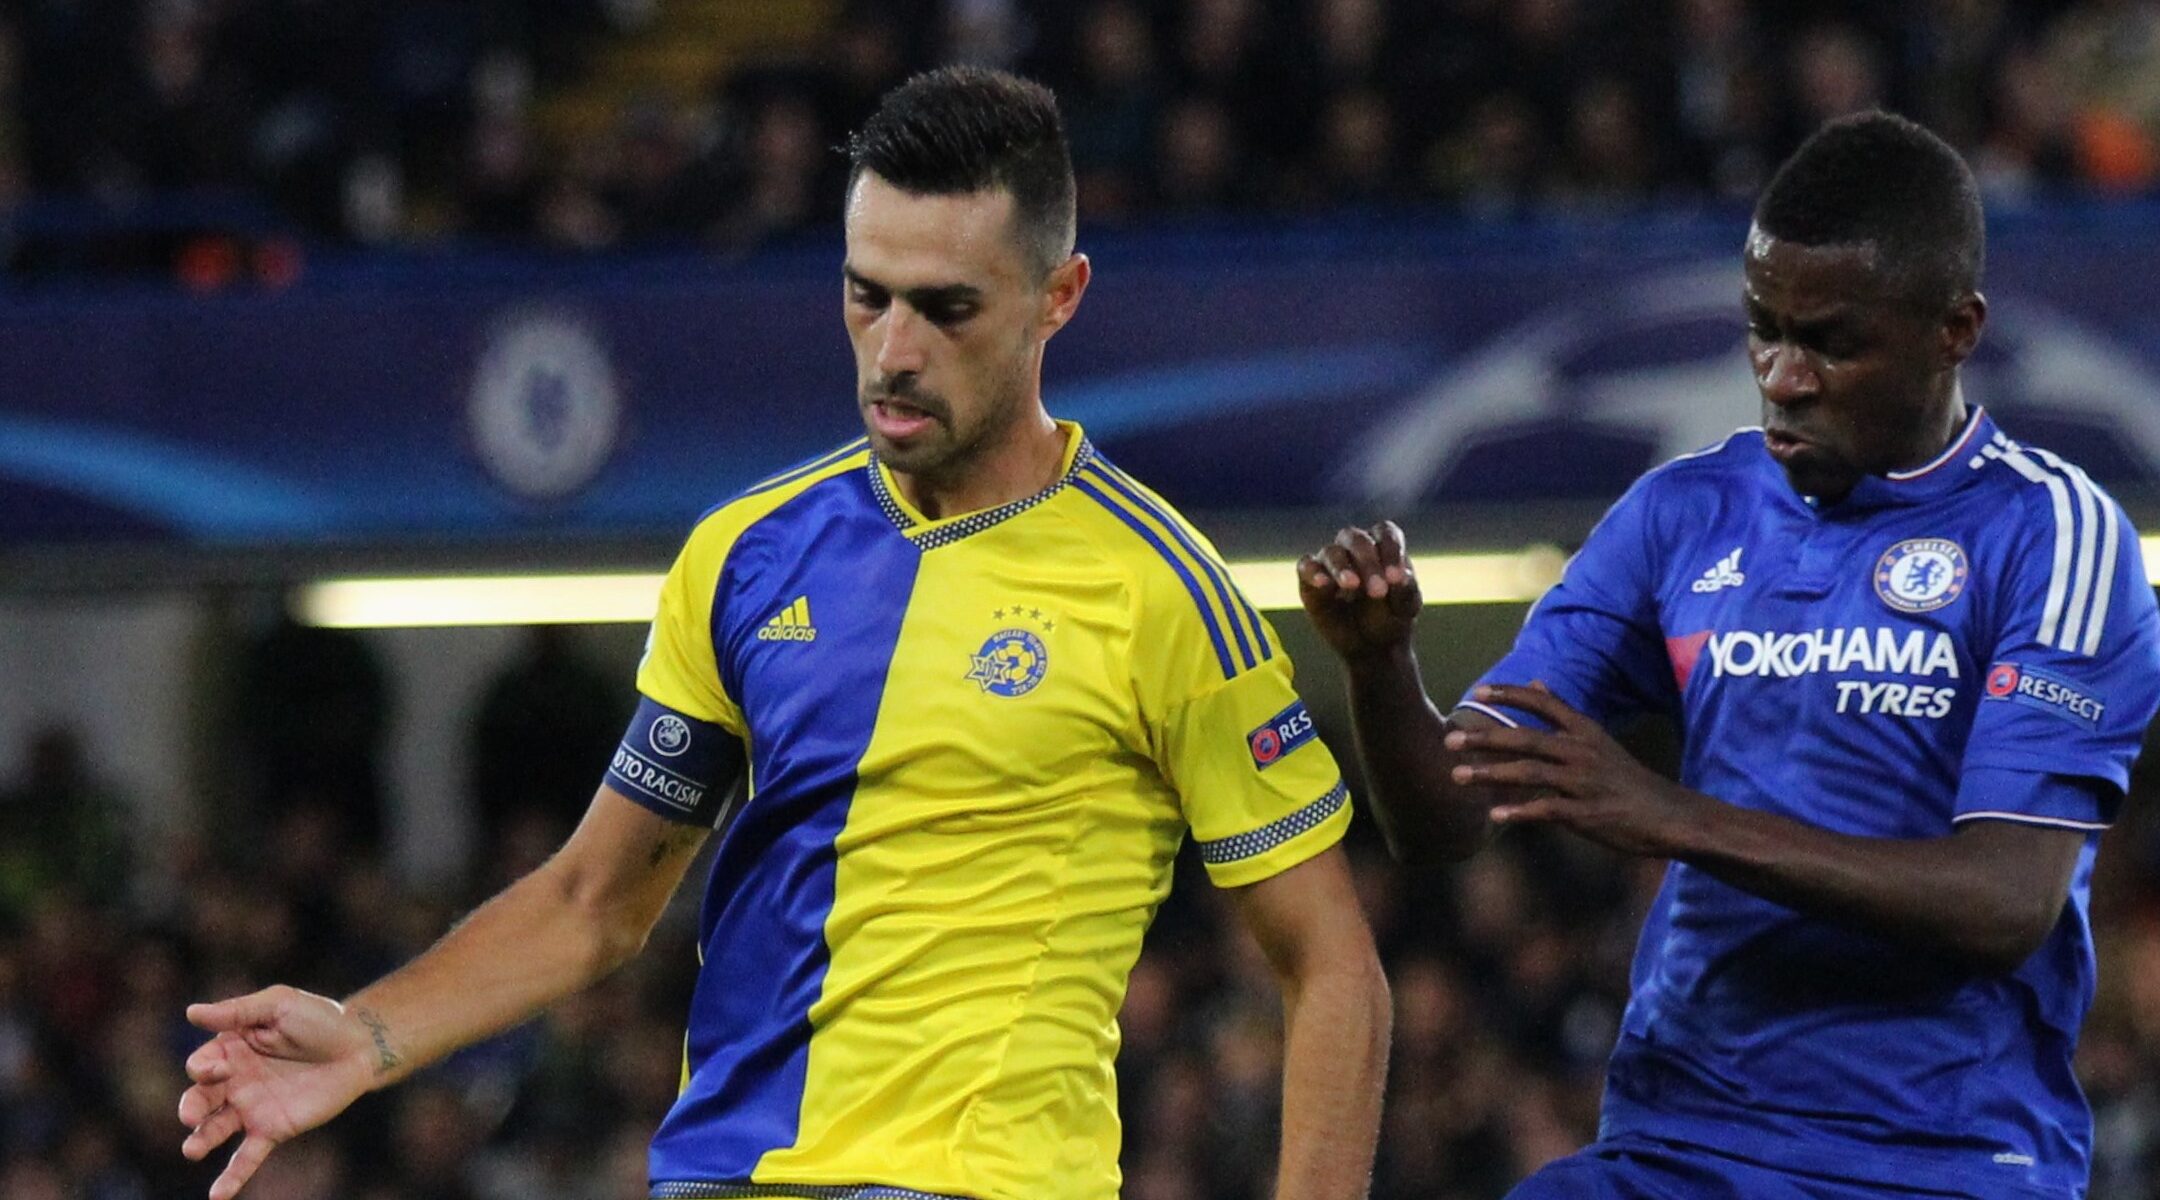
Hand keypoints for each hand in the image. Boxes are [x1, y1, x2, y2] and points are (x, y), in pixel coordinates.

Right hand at [177, 986, 381, 1199]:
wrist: (359, 1047)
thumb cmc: (320, 1019)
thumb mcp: (279, 1004)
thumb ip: (238, 1011)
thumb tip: (191, 1012)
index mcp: (230, 1049)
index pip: (204, 1063)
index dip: (204, 1067)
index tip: (216, 1068)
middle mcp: (233, 1081)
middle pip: (201, 1098)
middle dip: (191, 1107)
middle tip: (191, 1115)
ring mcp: (251, 1109)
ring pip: (215, 1129)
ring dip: (200, 1140)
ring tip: (192, 1149)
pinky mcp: (272, 1130)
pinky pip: (246, 1157)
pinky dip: (231, 1177)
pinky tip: (216, 1197)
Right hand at [1297, 521, 1421, 661]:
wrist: (1370, 647)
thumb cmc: (1391, 619)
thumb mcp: (1405, 609)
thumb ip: (1406, 591)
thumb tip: (1403, 576)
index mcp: (1383, 546)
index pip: (1385, 534)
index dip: (1391, 551)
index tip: (1397, 578)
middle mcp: (1355, 548)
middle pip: (1357, 540)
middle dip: (1368, 562)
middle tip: (1378, 591)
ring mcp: (1331, 562)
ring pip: (1331, 552)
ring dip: (1342, 567)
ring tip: (1352, 585)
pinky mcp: (1309, 579)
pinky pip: (1306, 566)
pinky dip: (1312, 571)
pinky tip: (1322, 583)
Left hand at [1443, 683, 1708, 858]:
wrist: (1669, 815)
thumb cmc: (1627, 779)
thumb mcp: (1598, 738)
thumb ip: (1563, 713)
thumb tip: (1536, 681)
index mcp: (1585, 731)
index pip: (1543, 703)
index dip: (1510, 695)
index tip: (1477, 691)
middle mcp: (1582, 752)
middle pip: (1526, 738)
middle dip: (1485, 738)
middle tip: (1450, 739)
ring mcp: (1584, 783)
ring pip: (1529, 773)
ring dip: (1491, 774)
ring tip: (1458, 776)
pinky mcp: (1587, 813)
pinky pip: (1547, 810)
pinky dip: (1520, 812)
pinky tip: (1495, 816)